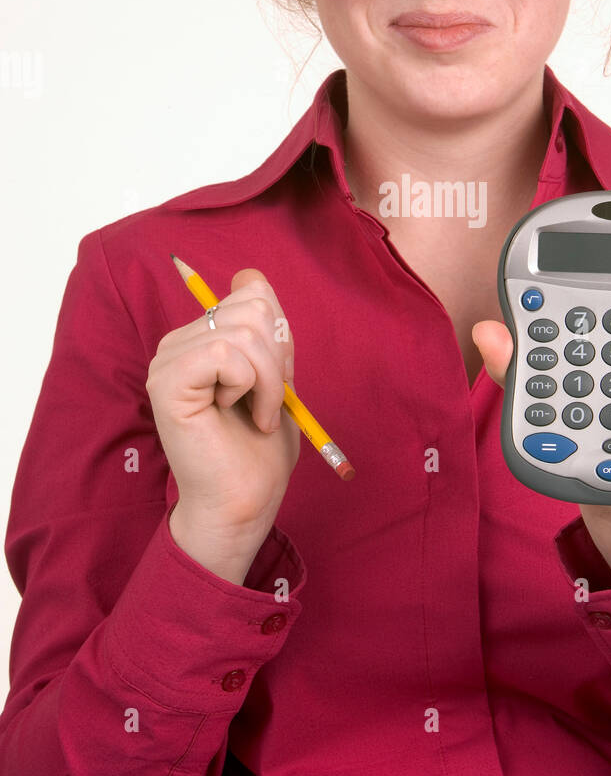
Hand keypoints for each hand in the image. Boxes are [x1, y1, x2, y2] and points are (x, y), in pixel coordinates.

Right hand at [146, 269, 299, 571]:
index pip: (250, 292)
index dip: (279, 333)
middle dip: (277, 358)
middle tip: (268, 401)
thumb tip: (249, 275)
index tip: (274, 379)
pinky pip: (224, 354)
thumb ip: (267, 329)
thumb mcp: (276, 374)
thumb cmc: (259, 448)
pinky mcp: (167, 383)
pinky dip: (249, 386)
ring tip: (258, 413)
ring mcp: (167, 361)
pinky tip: (239, 413)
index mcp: (200, 337)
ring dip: (267, 379)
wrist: (244, 500)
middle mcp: (177, 343)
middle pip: (251, 306)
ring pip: (241, 331)